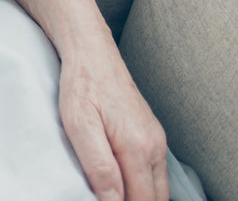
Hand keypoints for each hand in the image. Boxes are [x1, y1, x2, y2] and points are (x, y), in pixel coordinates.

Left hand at [58, 49, 167, 200]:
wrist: (91, 51)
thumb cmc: (82, 84)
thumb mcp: (79, 124)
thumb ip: (99, 166)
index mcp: (138, 147)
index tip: (102, 200)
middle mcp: (154, 146)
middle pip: (155, 198)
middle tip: (105, 197)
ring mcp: (157, 139)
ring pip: (158, 187)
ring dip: (140, 195)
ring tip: (112, 191)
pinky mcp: (152, 134)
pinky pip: (155, 171)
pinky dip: (143, 183)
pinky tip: (123, 179)